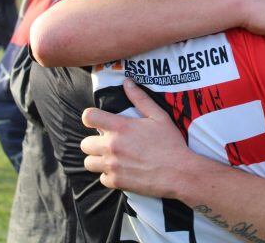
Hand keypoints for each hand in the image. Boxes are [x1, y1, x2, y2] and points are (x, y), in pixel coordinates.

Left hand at [81, 80, 194, 197]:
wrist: (179, 173)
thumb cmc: (170, 143)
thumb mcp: (158, 116)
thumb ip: (140, 99)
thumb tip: (127, 82)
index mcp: (120, 127)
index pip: (89, 117)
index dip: (90, 117)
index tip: (97, 121)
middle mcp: (112, 146)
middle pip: (84, 144)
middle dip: (93, 142)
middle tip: (107, 143)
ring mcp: (113, 166)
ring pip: (89, 162)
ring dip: (97, 159)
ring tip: (111, 158)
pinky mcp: (117, 182)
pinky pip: (101, 178)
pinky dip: (109, 175)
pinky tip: (120, 171)